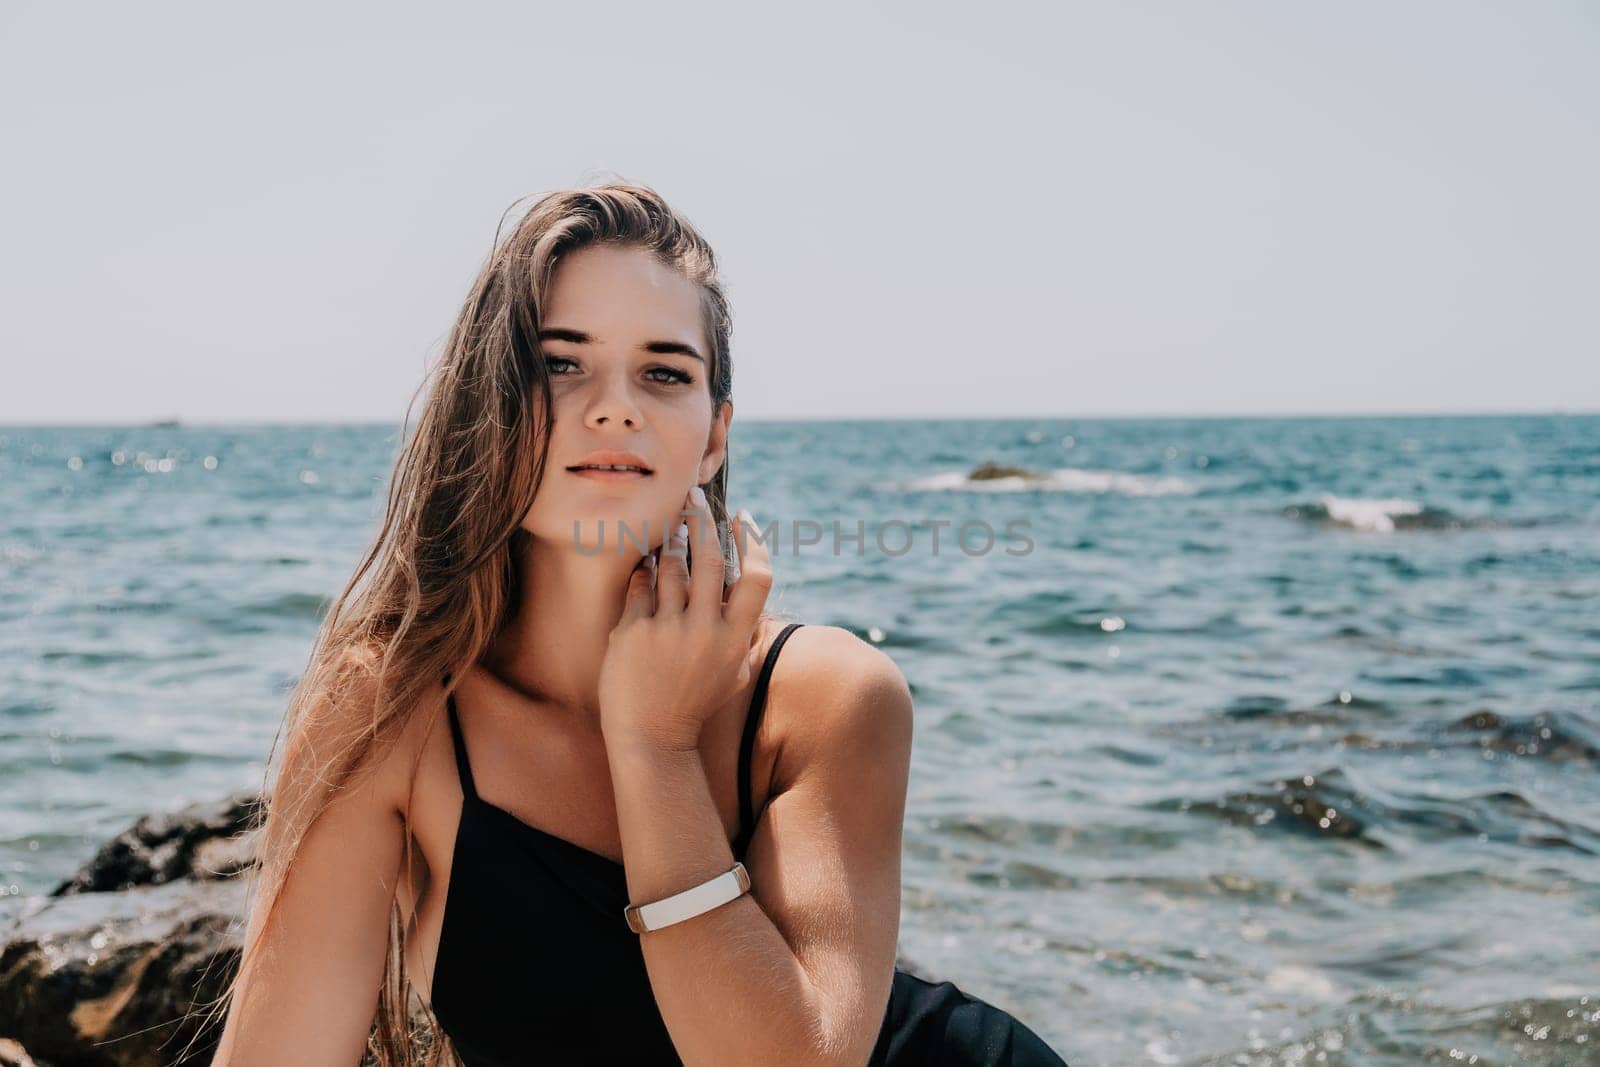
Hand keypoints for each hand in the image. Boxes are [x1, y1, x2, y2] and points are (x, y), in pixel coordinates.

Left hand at [598, 486, 772, 751]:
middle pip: (710, 558)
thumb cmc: (695, 703)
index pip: (758, 578)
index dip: (753, 541)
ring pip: (671, 565)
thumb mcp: (734, 672)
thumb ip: (746, 634)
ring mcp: (668, 630)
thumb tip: (751, 593)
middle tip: (694, 496)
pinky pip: (640, 585)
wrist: (652, 737)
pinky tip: (644, 563)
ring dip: (671, 538)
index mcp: (735, 640)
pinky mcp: (634, 631)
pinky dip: (643, 569)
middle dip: (702, 518)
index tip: (742, 517)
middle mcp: (705, 631)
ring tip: (672, 524)